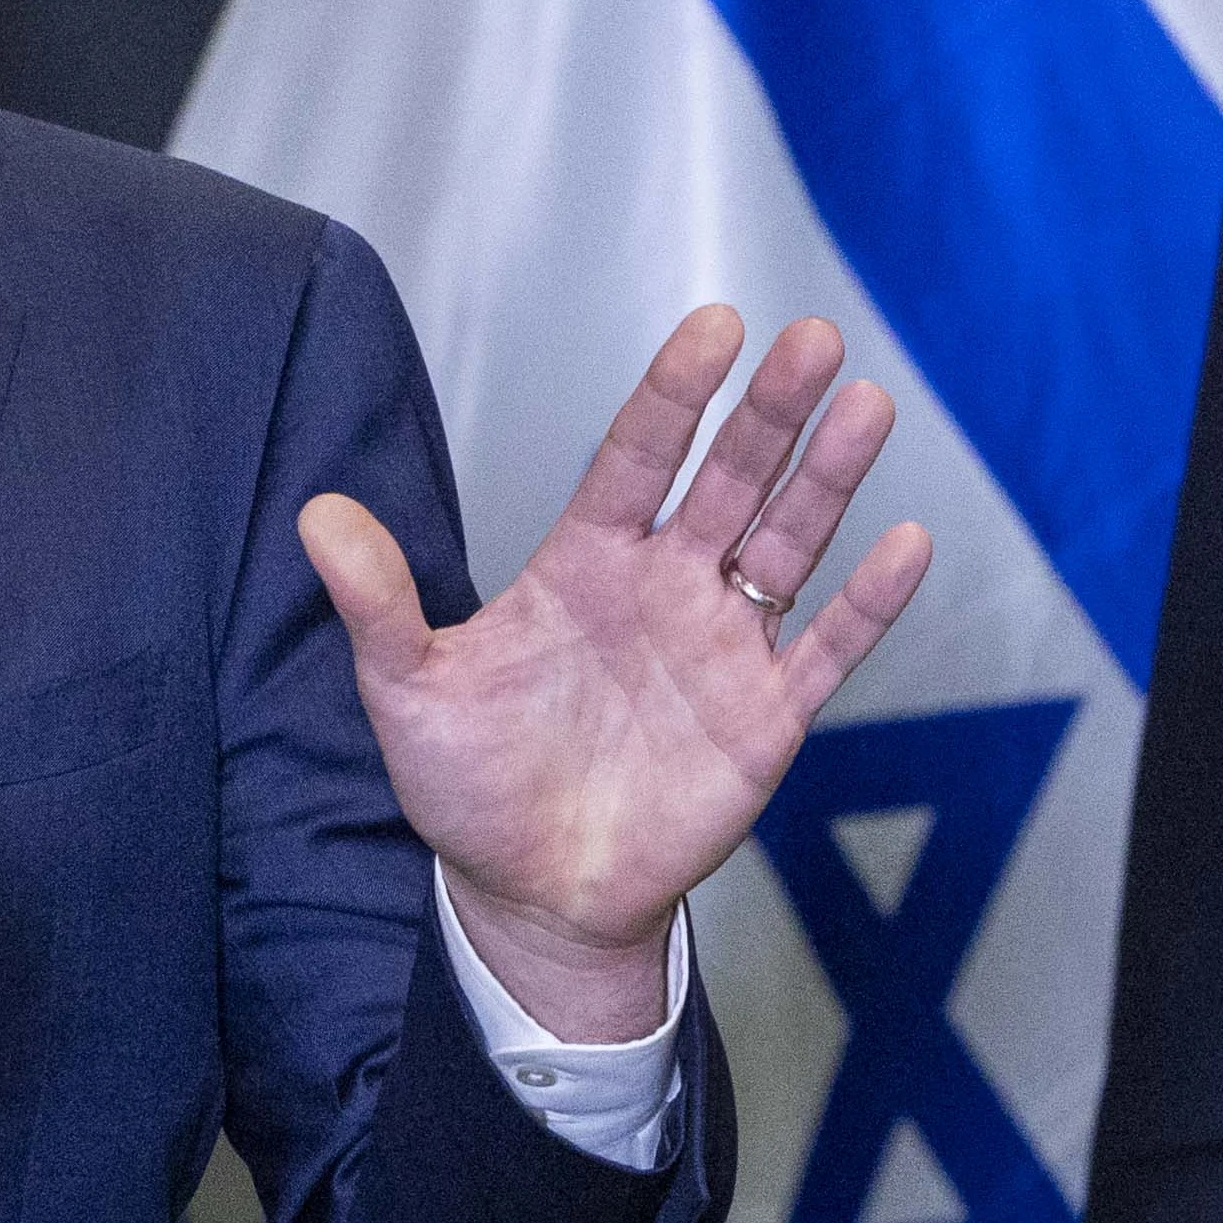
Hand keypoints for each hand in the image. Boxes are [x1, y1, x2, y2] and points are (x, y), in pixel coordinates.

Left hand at [296, 307, 929, 1037]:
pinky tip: (906, 543)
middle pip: (729, 480)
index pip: (637, 457)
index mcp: (585, 563)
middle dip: (771, 412)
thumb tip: (317, 513)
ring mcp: (721, 646)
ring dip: (829, 478)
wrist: (530, 895)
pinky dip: (869, 603)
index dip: (674, 395)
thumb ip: (376, 602)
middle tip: (815, 337)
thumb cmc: (468, 784)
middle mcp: (664, 587)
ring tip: (868, 404)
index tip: (715, 327)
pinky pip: (827, 650)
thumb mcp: (406, 690)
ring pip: (788, 543)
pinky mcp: (764, 719)